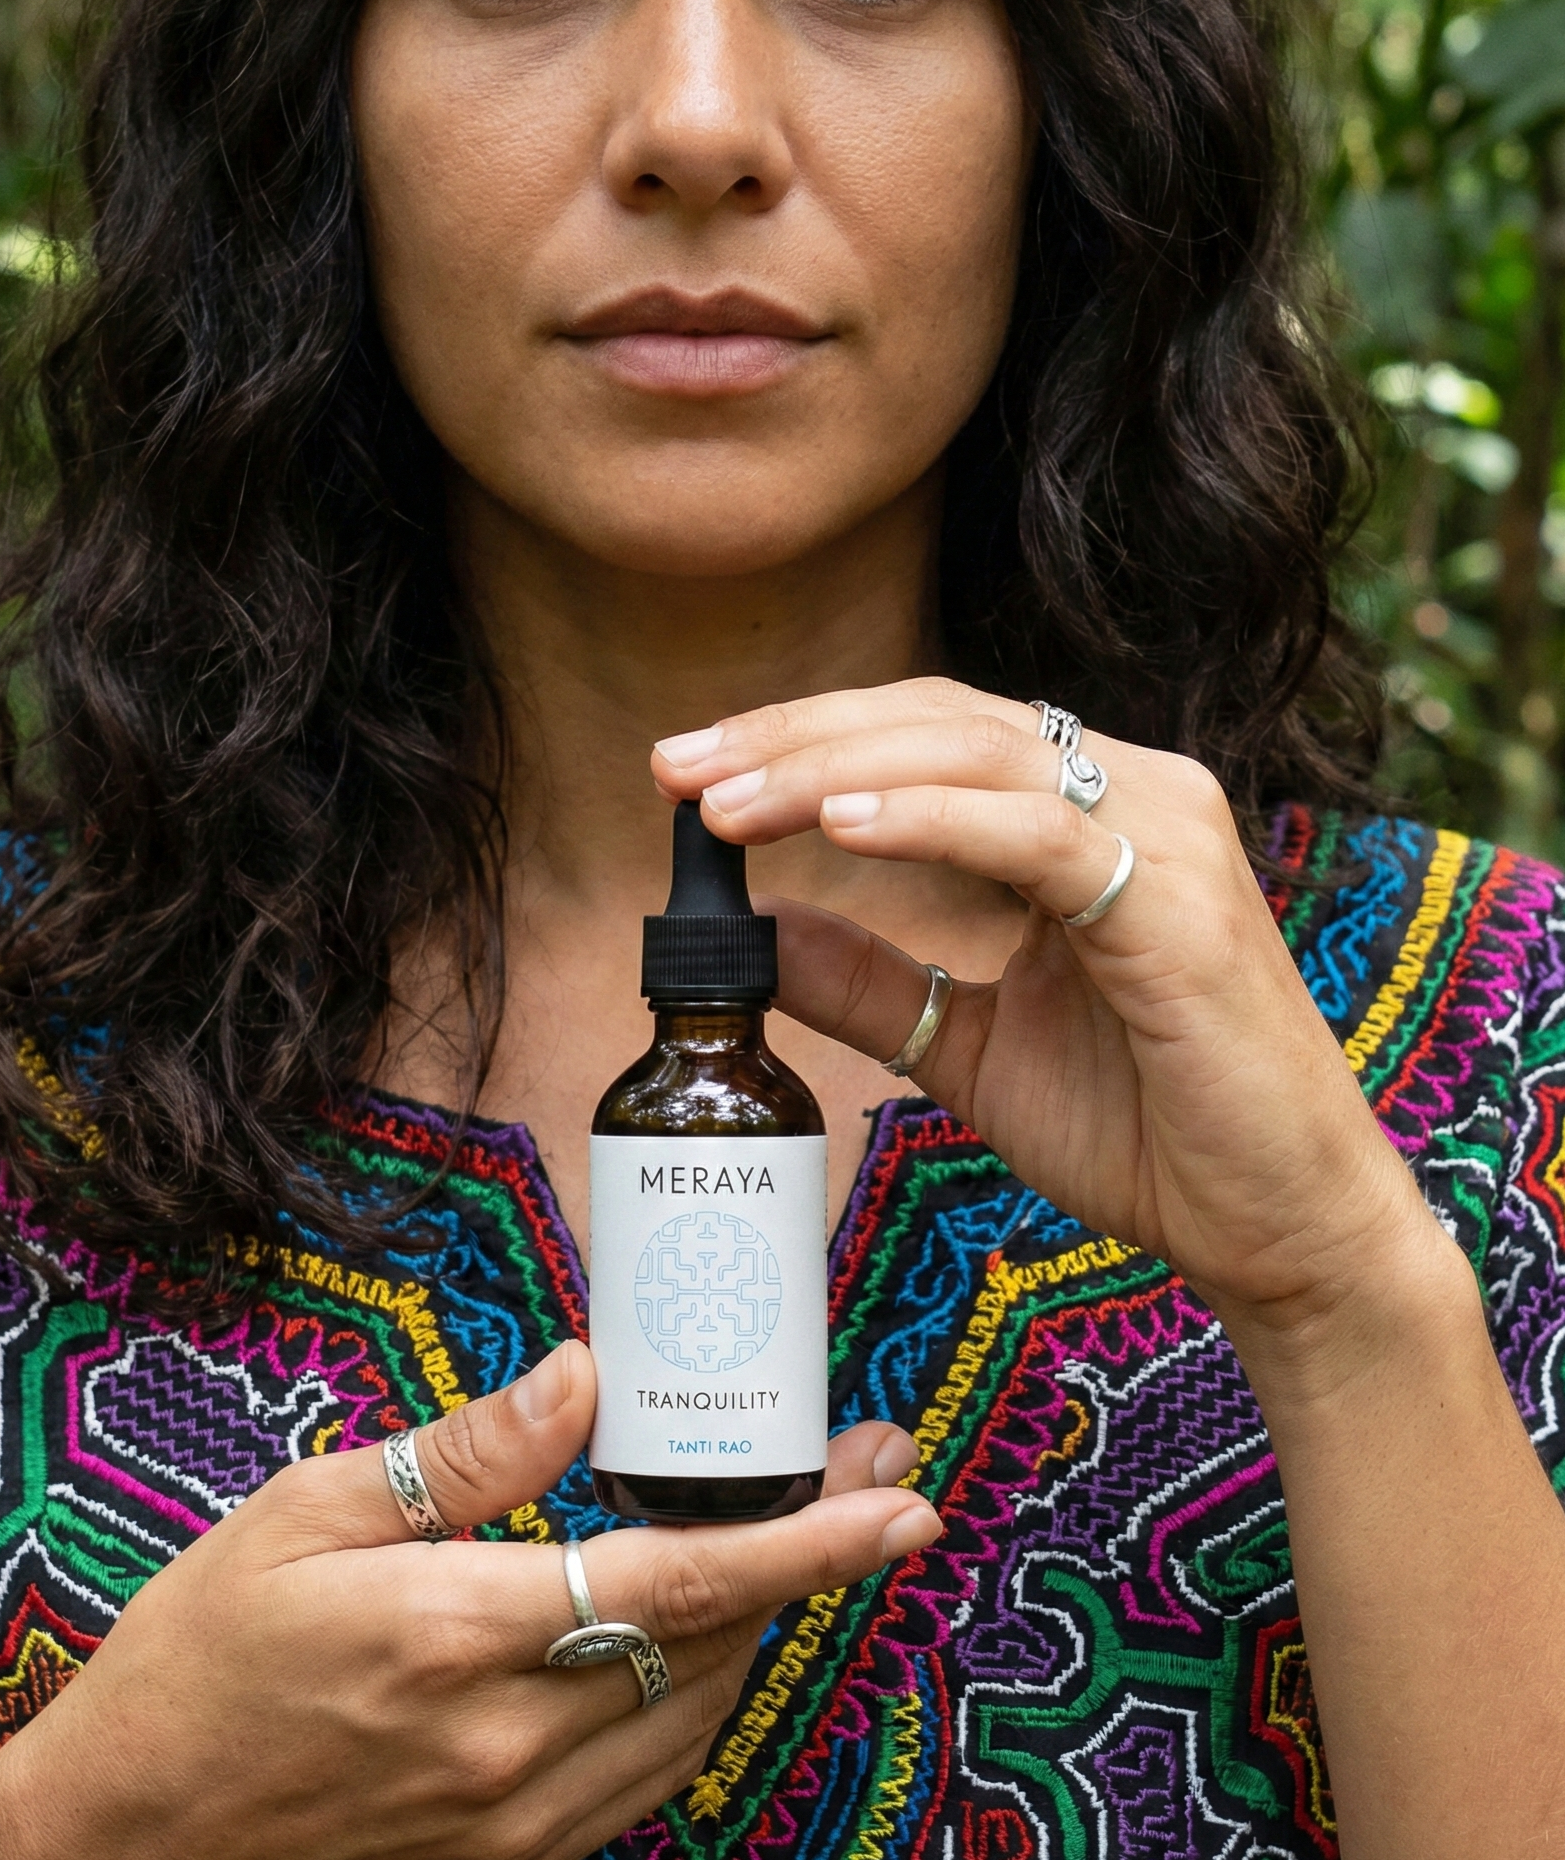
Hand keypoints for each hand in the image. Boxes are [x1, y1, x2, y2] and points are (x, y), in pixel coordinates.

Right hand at [0, 1341, 933, 1859]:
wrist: (127, 1839)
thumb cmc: (202, 1657)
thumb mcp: (305, 1516)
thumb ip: (464, 1454)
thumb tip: (585, 1374)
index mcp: (458, 1634)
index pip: (682, 1578)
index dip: (811, 1541)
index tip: (902, 1498)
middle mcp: (509, 1744)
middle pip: (716, 1645)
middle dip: (817, 1561)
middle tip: (877, 1475)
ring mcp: (515, 1821)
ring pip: (697, 1715)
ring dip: (770, 1624)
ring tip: (813, 1535)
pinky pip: (647, 1777)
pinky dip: (700, 1692)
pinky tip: (711, 1629)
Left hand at [654, 679, 1448, 1334]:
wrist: (1281, 1235)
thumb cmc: (1148, 1131)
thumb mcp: (968, 1046)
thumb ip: (870, 979)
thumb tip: (753, 930)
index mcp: (1088, 814)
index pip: (926, 736)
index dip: (801, 741)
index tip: (685, 780)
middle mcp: (1135, 795)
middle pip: (938, 721)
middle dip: (791, 738)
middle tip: (674, 770)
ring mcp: (1169, 837)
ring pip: (978, 754)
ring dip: (835, 769)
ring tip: (725, 804)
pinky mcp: (1185, 903)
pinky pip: (1041, 834)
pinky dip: (935, 820)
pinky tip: (842, 824)